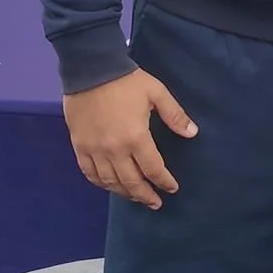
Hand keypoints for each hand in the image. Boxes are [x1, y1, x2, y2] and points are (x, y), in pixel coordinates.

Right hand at [63, 69, 196, 206]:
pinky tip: (109, 185)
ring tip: (135, 197)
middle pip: (131, 182)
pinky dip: (101, 183)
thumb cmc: (126, 80)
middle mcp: (114, 150)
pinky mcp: (79, 146)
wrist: (90, 69)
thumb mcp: (157, 93)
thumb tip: (192, 133)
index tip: (172, 188)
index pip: (153, 169)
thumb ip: (175, 115)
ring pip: (110, 182)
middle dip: (145, 195)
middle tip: (155, 203)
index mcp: (136, 138)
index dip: (164, 181)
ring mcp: (94, 150)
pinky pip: (89, 173)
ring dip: (124, 192)